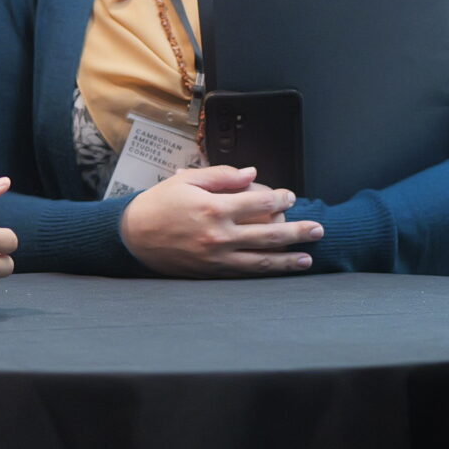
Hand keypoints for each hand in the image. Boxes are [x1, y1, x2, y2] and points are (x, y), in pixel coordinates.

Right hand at [118, 166, 323, 277]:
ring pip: (262, 260)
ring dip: (288, 259)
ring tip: (308, 257)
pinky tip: (281, 269)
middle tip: (318, 228)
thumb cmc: (158, 205)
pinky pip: (245, 273)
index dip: (281, 198)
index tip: (290, 196)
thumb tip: (253, 175)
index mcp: (214, 208)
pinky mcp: (211, 273)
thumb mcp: (186, 180)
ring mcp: (216, 258)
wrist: (131, 238)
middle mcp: (219, 236)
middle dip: (298, 231)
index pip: (260, 202)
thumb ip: (222, 175)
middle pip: (269, 234)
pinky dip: (266, 271)